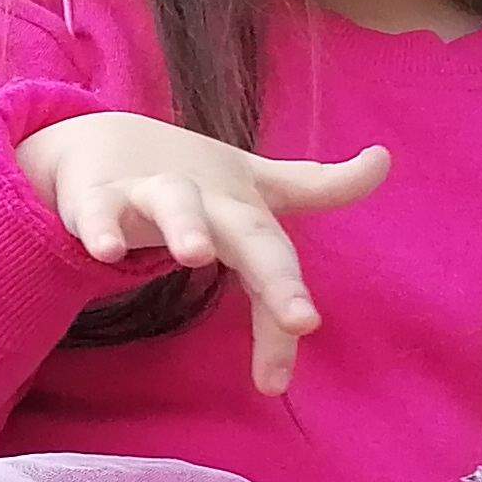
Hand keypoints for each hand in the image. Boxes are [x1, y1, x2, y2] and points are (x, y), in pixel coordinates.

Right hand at [12, 112, 391, 394]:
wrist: (99, 138)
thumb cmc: (189, 176)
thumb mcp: (253, 186)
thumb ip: (318, 185)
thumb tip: (385, 159)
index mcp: (243, 209)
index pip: (278, 261)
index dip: (294, 300)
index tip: (307, 343)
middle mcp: (206, 199)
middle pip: (249, 233)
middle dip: (276, 276)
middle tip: (300, 320)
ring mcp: (150, 193)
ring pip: (174, 204)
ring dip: (186, 226)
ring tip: (195, 255)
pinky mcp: (96, 195)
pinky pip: (98, 212)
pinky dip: (101, 228)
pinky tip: (106, 251)